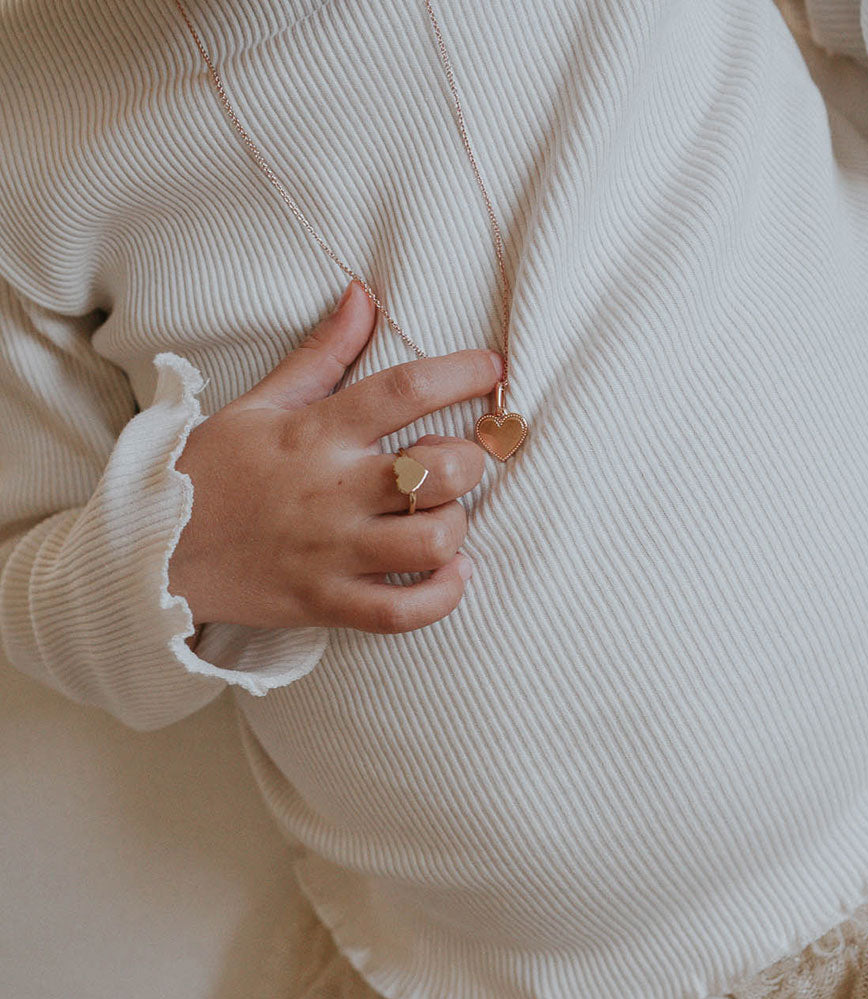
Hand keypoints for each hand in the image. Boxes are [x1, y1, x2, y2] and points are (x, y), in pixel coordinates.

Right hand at [169, 280, 500, 634]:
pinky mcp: (327, 603)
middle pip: (441, 471)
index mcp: (318, 432)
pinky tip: (449, 573)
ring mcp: (332, 551)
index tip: (493, 368)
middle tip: (456, 462)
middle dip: (471, 461)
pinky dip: (443, 596)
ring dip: (456, 527)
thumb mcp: (261, 402)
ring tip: (442, 518)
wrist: (153, 552)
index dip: (463, 372)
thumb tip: (363, 296)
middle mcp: (333, 490)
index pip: (407, 389)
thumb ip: (323, 354)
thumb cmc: (213, 471)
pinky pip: (405, 612)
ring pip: (433, 541)